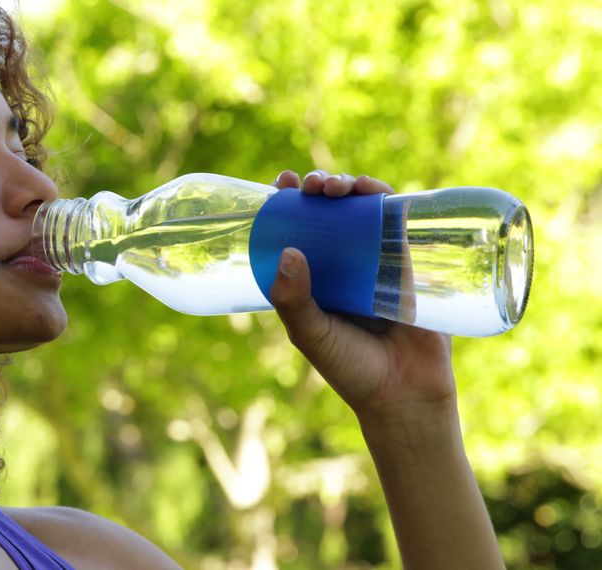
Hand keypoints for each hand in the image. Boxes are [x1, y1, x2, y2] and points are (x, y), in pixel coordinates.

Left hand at [269, 169, 455, 427]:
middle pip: (329, 214)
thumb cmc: (351, 369)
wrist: (406, 395)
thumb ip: (295, 301)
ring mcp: (376, 264)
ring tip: (339, 188)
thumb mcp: (311, 335)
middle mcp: (342, 267)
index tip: (280, 184)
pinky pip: (399, 224)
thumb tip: (287, 251)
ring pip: (362, 213)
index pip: (295, 231)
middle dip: (320, 189)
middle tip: (312, 186)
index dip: (287, 203)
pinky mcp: (409, 265)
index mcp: (313, 281)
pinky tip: (375, 190)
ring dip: (351, 187)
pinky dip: (387, 199)